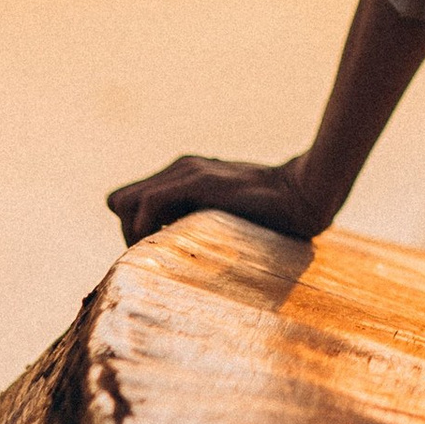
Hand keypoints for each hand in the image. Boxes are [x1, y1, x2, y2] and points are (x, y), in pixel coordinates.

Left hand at [106, 153, 330, 249]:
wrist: (304, 194)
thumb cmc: (273, 214)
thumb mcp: (227, 216)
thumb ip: (205, 222)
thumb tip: (184, 256)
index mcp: (185, 174)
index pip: (127, 200)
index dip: (133, 227)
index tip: (157, 251)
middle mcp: (181, 168)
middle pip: (119, 202)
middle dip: (128, 232)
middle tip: (156, 256)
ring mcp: (188, 172)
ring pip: (126, 202)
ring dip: (134, 233)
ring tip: (160, 253)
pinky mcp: (198, 181)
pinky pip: (148, 203)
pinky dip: (146, 227)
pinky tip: (168, 244)